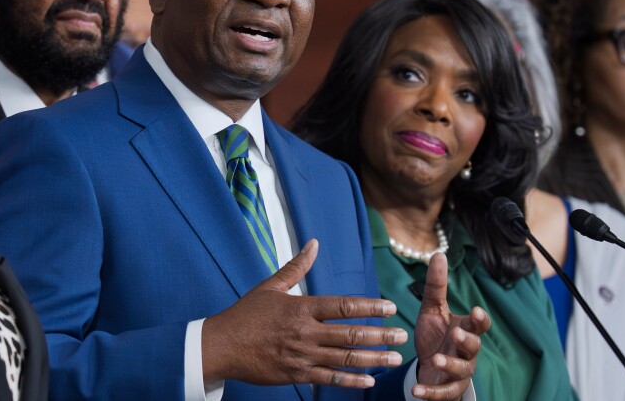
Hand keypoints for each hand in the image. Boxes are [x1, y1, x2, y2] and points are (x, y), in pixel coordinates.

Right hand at [202, 239, 407, 387]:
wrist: (222, 345)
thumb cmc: (245, 314)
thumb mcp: (270, 287)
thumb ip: (296, 267)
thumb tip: (313, 244)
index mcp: (301, 308)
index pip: (343, 306)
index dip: (370, 307)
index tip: (390, 308)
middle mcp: (305, 333)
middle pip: (350, 334)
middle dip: (380, 335)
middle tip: (402, 336)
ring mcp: (302, 356)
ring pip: (344, 359)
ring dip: (373, 359)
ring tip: (395, 358)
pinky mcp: (296, 375)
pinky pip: (329, 379)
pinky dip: (351, 381)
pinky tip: (369, 381)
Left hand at [412, 253, 490, 399]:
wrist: (428, 366)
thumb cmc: (435, 335)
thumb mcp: (432, 309)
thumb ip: (436, 286)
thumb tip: (438, 254)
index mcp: (465, 330)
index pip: (479, 324)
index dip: (480, 319)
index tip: (475, 310)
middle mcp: (466, 352)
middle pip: (474, 347)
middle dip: (467, 341)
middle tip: (457, 333)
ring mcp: (459, 372)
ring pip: (462, 370)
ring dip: (451, 365)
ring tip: (437, 359)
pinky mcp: (448, 389)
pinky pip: (443, 393)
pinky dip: (431, 394)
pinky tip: (417, 391)